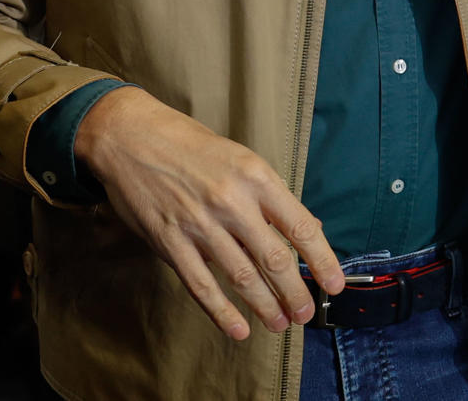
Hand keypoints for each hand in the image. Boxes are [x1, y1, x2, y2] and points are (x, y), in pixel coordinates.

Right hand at [75, 86, 344, 339]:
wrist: (133, 137)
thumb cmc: (193, 148)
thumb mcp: (242, 159)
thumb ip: (272, 196)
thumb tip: (309, 227)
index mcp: (256, 177)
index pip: (300, 226)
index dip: (322, 259)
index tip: (334, 283)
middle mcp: (232, 201)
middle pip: (274, 258)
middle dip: (295, 292)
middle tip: (305, 313)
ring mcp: (199, 224)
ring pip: (242, 276)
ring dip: (265, 306)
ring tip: (280, 324)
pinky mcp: (170, 242)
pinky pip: (201, 285)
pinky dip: (222, 312)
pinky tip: (238, 330)